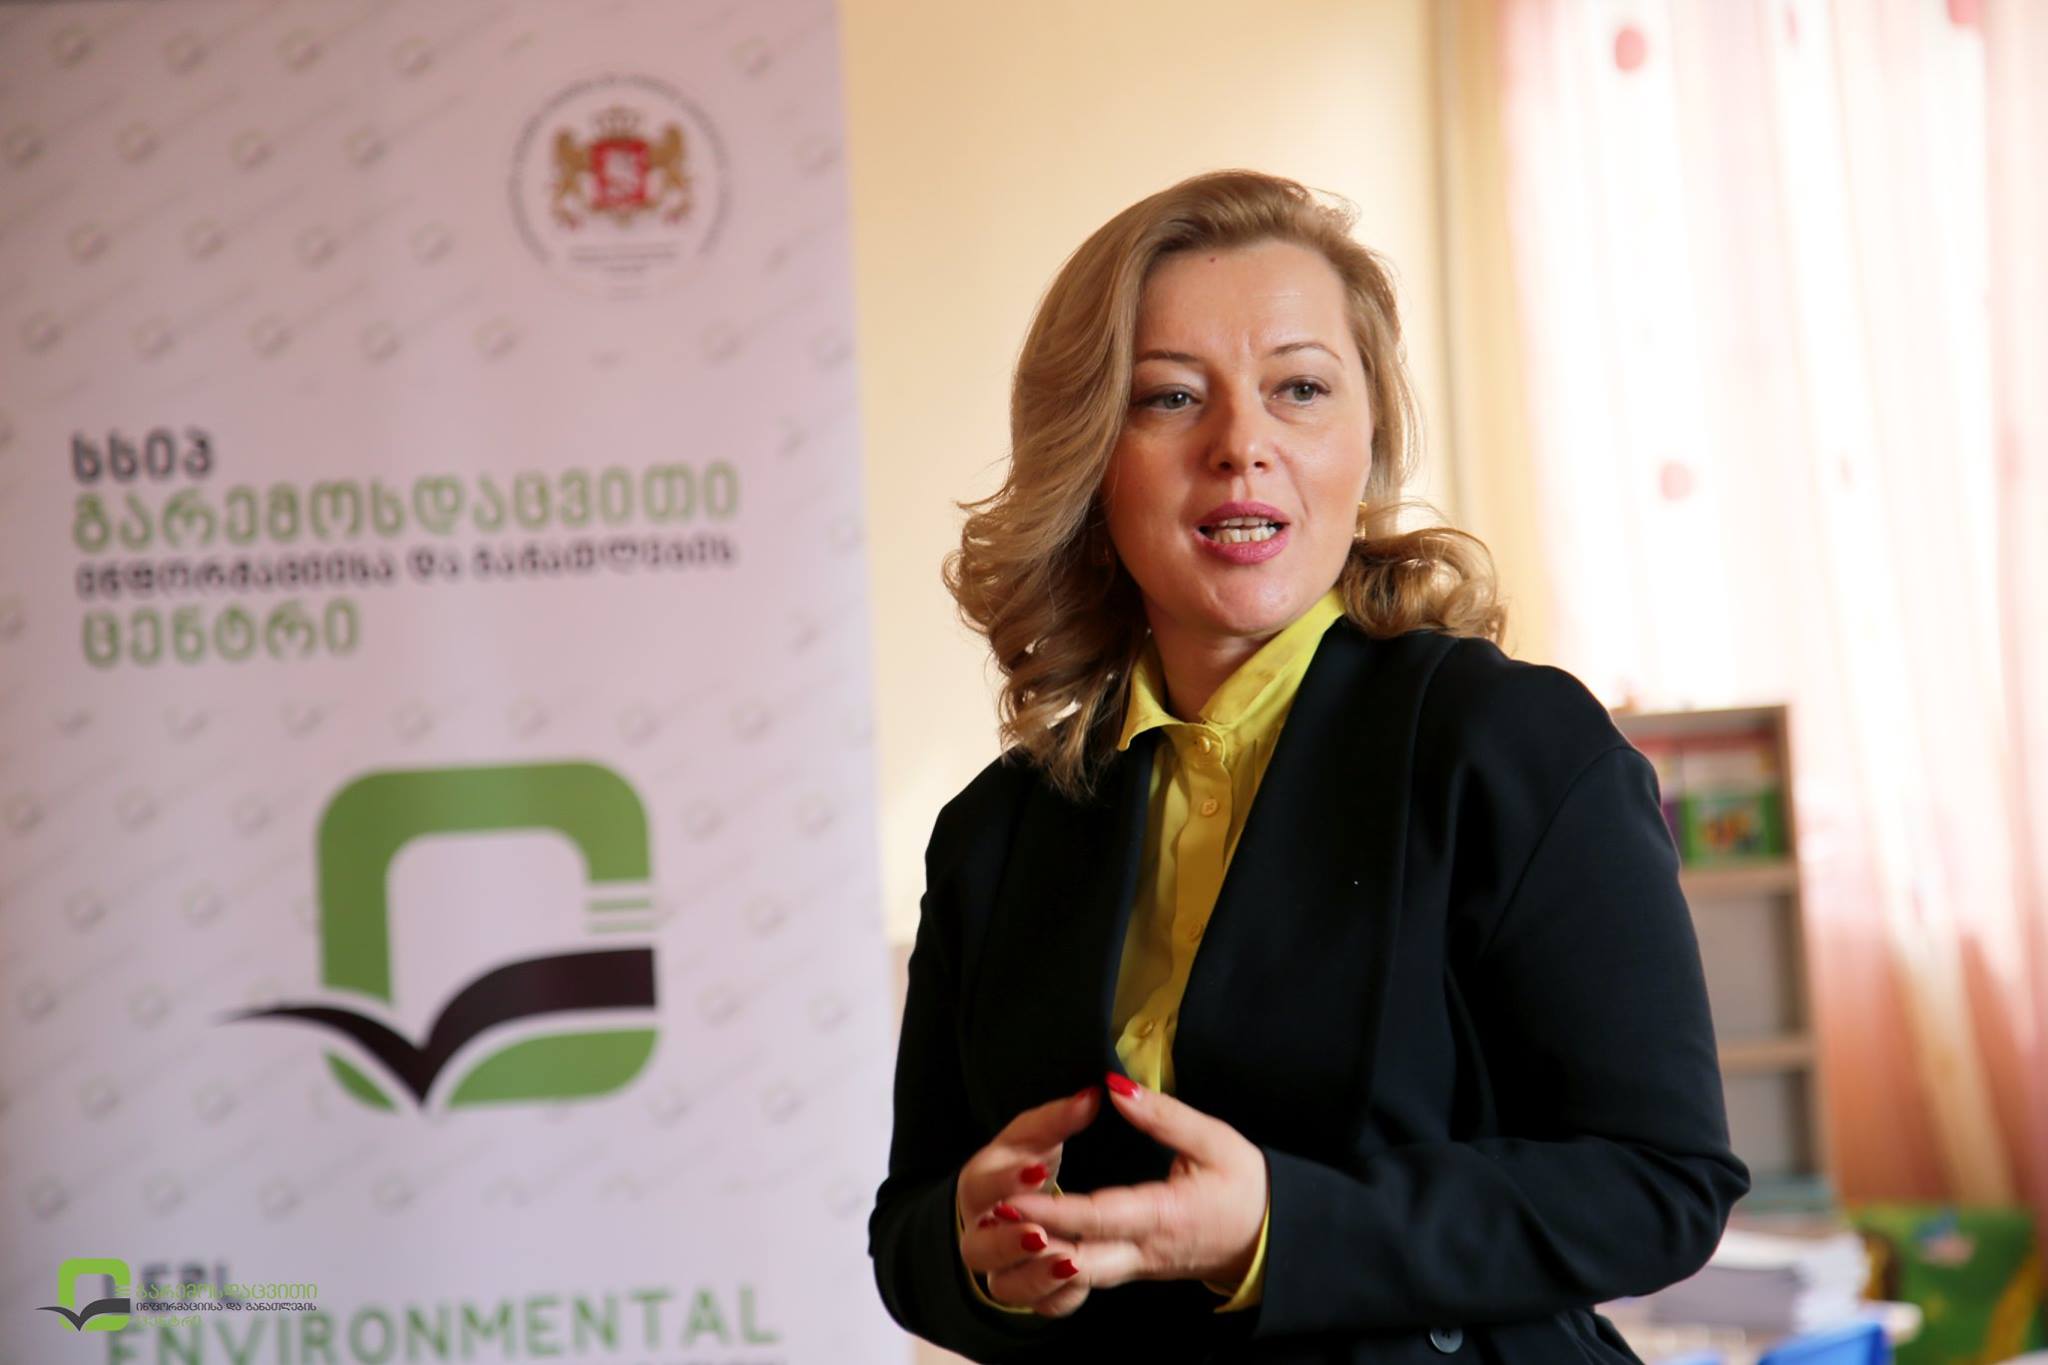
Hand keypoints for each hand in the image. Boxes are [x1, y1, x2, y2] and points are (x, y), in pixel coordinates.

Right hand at [955, 1085, 1101, 1316]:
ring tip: (1070, 1262)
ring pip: (1004, 1287)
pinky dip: (1058, 1298)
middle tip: (1041, 1233)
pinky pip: (1038, 1308)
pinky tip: (1081, 1281)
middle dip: (1009, 1242)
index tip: (1038, 1170)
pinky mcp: (1026, 1291)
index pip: (983, 1184)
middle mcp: (982, 1230)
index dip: (1008, 1179)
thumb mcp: (1037, 1136)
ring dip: (1034, 1277)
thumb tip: (1093, 1095)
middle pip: (978, 1248)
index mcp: (981, 1184)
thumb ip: (1061, 1117)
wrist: (1015, 1203)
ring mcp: (1001, 1267)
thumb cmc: (1027, 1163)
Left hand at [1006, 1073, 1266, 1292]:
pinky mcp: (1130, 1268)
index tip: (1016, 1196)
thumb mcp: (1217, 1142)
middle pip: (1079, 1257)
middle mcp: (1144, 1249)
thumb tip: (1116, 1088)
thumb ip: (1164, 1116)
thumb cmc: (1245, 1186)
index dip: (1055, 1210)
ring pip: (1078, 1276)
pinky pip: (1087, 1278)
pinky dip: (1053, 1269)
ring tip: (1001, 1227)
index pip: (1100, 1217)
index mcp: (1166, 1216)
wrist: (1267, 1240)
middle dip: (1033, 1240)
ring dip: (1037, 1258)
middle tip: (994, 1215)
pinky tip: (1027, 1247)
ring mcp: (1136, 1265)